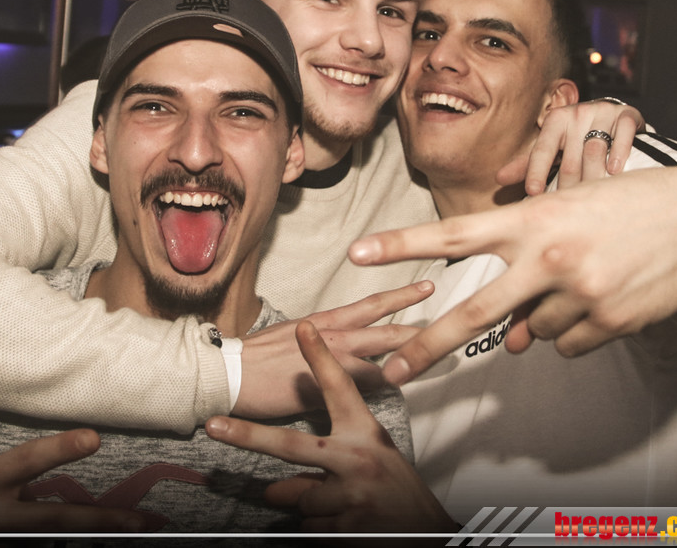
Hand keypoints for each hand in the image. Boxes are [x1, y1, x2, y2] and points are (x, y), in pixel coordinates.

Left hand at [207, 322, 454, 532]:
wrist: (426, 533)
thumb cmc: (395, 486)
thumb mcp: (371, 455)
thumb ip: (330, 448)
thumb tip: (293, 452)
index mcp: (365, 433)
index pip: (341, 389)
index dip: (321, 358)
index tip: (303, 328)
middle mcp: (357, 459)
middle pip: (292, 447)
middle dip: (250, 437)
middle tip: (214, 426)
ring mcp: (352, 495)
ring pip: (299, 498)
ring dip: (311, 504)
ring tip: (342, 505)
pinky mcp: (348, 528)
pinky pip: (310, 526)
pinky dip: (322, 526)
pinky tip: (345, 523)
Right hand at [233, 281, 432, 418]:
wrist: (229, 373)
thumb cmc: (252, 358)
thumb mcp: (288, 336)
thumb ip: (315, 340)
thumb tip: (329, 348)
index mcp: (324, 321)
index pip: (370, 305)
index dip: (399, 296)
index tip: (423, 290)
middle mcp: (333, 335)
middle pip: (386, 326)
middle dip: (417, 322)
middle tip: (447, 314)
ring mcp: (331, 360)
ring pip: (381, 354)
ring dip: (410, 353)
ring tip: (438, 353)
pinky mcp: (325, 385)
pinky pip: (362, 386)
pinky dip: (382, 386)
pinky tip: (400, 386)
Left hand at [349, 166, 676, 384]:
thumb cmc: (625, 207)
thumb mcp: (567, 216)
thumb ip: (526, 273)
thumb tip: (510, 342)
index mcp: (532, 219)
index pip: (454, 234)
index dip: (403, 244)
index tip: (359, 252)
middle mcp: (548, 256)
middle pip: (475, 310)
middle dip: (429, 345)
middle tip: (394, 371)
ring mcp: (580, 292)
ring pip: (533, 332)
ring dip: (543, 317)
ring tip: (585, 277)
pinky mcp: (610, 321)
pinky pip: (569, 345)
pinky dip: (576, 330)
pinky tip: (604, 296)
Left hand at [500, 99, 643, 194]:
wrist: (613, 119)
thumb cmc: (576, 139)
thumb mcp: (552, 149)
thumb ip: (528, 164)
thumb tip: (498, 179)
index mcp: (555, 120)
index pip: (542, 149)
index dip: (536, 172)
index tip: (533, 194)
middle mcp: (577, 113)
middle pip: (570, 157)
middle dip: (567, 186)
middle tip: (566, 209)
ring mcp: (603, 112)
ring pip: (595, 148)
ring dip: (593, 175)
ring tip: (590, 198)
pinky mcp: (626, 115)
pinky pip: (623, 133)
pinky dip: (619, 152)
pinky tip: (615, 171)